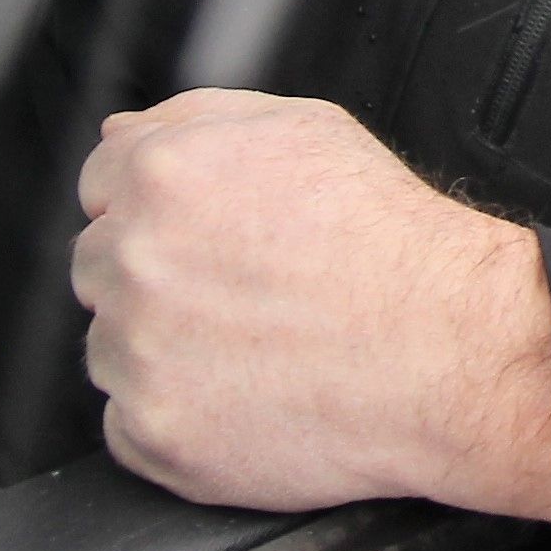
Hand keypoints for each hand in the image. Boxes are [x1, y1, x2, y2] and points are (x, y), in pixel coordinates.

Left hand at [72, 91, 550, 523]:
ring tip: (254, 349)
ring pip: (110, 348)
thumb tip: (124, 133)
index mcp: (161, 175)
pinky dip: (175, 420)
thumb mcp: (307, 128)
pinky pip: (129, 426)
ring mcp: (137, 352)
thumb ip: (195, 117)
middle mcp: (134, 259)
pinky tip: (242, 398)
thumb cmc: (393, 244)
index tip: (203, 239)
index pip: (101, 185)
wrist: (451, 350)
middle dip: (156, 278)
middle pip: (99, 266)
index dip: (157, 210)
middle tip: (242, 295)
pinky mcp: (153, 434)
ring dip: (161, 351)